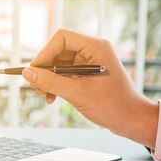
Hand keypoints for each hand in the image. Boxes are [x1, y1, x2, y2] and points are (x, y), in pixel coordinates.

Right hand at [22, 29, 158, 147]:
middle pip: (59, 51)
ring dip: (49, 79)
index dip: (44, 53)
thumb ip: (50, 82)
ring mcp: (91, 63)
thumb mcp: (77, 94)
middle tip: (35, 86)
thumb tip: (27, 73)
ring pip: (60, 64)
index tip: (33, 71)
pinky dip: (57, 85)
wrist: (132, 121)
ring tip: (43, 95)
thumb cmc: (112, 106)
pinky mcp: (89, 75)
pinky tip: (52, 98)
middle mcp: (93, 51)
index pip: (62, 38)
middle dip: (45, 69)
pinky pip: (66, 74)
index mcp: (95, 47)